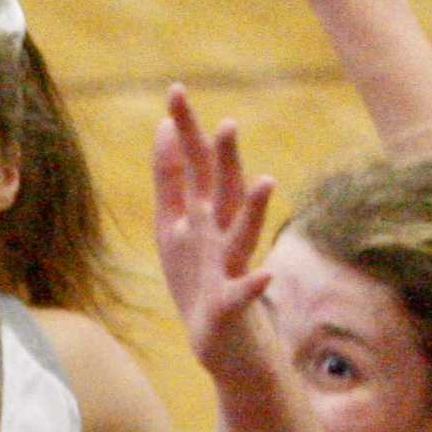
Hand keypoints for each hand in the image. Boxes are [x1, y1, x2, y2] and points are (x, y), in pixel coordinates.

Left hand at [151, 88, 275, 369]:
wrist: (219, 342)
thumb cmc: (197, 279)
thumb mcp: (175, 225)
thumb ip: (170, 178)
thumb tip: (164, 127)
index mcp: (204, 213)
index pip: (196, 164)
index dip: (186, 130)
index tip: (174, 89)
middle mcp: (221, 233)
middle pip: (223, 191)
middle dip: (226, 160)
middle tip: (228, 124)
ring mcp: (229, 268)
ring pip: (243, 235)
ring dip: (254, 211)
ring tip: (266, 182)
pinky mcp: (231, 306)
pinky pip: (243, 295)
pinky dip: (255, 286)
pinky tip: (266, 276)